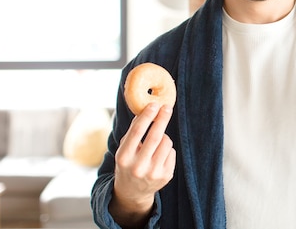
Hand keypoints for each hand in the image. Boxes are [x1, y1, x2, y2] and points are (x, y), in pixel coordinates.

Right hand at [109, 103, 175, 226]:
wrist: (132, 192)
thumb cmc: (128, 163)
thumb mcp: (124, 149)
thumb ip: (133, 132)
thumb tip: (147, 110)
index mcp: (124, 158)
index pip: (136, 133)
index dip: (146, 117)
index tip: (154, 104)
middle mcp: (138, 167)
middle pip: (155, 137)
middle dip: (162, 119)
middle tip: (167, 107)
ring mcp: (153, 173)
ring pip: (166, 143)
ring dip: (164, 136)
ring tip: (156, 142)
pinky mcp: (166, 176)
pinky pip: (172, 152)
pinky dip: (167, 149)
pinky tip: (159, 156)